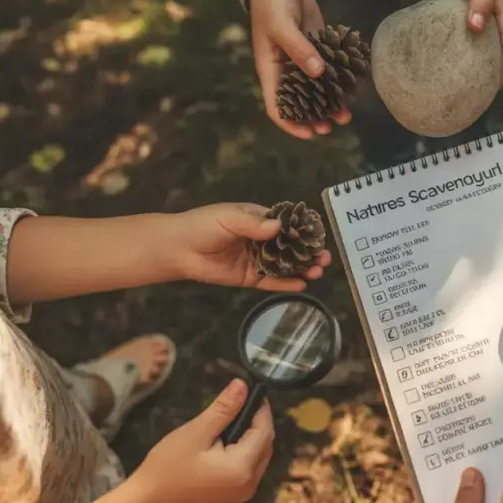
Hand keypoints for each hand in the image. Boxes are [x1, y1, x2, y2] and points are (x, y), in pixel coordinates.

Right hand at [133, 379, 274, 502]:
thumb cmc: (167, 467)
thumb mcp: (196, 432)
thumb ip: (224, 409)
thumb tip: (243, 385)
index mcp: (244, 468)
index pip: (265, 431)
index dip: (261, 409)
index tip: (251, 390)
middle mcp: (251, 483)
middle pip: (265, 444)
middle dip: (256, 422)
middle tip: (237, 404)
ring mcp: (243, 493)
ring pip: (258, 456)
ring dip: (250, 437)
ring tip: (228, 420)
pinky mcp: (233, 496)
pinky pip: (248, 468)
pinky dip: (243, 451)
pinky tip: (224, 442)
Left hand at [169, 203, 330, 291]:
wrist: (178, 249)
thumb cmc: (202, 226)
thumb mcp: (228, 217)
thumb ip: (253, 223)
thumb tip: (279, 227)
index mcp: (259, 220)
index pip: (287, 225)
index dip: (304, 230)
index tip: (320, 236)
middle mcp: (262, 240)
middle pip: (291, 246)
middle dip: (309, 252)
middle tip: (324, 259)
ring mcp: (257, 259)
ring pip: (285, 264)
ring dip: (302, 268)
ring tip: (317, 272)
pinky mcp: (250, 277)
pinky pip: (271, 281)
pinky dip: (286, 283)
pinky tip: (302, 285)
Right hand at [249, 0, 351, 138]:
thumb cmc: (272, 4)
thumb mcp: (281, 26)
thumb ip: (299, 49)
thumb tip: (318, 73)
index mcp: (271, 72)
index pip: (277, 107)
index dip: (291, 124)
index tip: (309, 134)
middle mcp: (287, 73)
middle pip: (301, 105)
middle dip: (315, 118)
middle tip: (332, 126)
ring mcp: (303, 64)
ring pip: (317, 93)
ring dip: (330, 105)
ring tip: (346, 116)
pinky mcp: (318, 53)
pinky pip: (329, 74)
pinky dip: (339, 83)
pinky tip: (353, 90)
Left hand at [434, 0, 502, 81]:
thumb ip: (480, 3)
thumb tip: (476, 30)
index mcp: (501, 16)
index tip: (495, 88)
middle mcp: (487, 22)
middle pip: (490, 53)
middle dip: (485, 73)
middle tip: (472, 93)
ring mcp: (469, 19)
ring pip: (470, 47)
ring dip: (464, 63)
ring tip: (452, 84)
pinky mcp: (451, 15)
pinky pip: (451, 36)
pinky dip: (447, 48)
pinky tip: (436, 61)